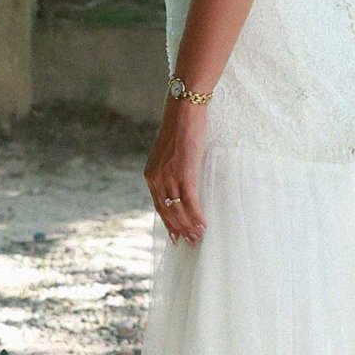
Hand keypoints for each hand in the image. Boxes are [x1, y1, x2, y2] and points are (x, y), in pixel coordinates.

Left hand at [144, 97, 207, 245]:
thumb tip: (179, 181)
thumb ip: (169, 169)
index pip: (158, 206)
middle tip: (190, 242)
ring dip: (190, 226)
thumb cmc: (180, 129)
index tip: (176, 235)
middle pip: (167, 212)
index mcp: (151, 175)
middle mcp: (157, 179)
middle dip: (179, 230)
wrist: (184, 112)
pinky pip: (191, 202)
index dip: (168, 222)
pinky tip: (204, 225)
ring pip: (179, 210)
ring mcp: (170, 177)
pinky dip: (197, 216)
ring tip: (199, 237)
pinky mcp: (185, 174)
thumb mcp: (169, 153)